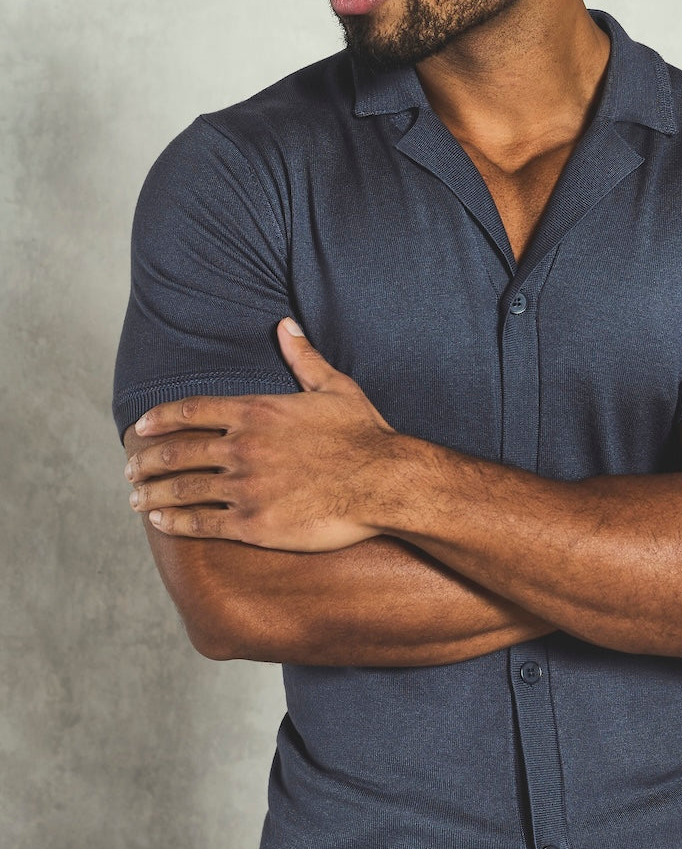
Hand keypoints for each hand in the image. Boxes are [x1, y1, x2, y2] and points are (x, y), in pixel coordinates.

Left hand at [123, 318, 403, 550]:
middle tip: (129, 469)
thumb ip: (303, 357)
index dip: (158, 420)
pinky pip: (201, 524)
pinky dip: (174, 522)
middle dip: (145, 461)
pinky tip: (160, 522)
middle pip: (176, 452)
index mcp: (256, 411)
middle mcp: (243, 447)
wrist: (384, 483)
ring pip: (182, 490)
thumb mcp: (334, 387)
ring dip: (151, 494)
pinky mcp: (254, 523)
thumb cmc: (364, 435)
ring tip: (136, 498)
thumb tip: (285, 325)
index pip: (191, 411)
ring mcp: (245, 487)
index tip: (138, 429)